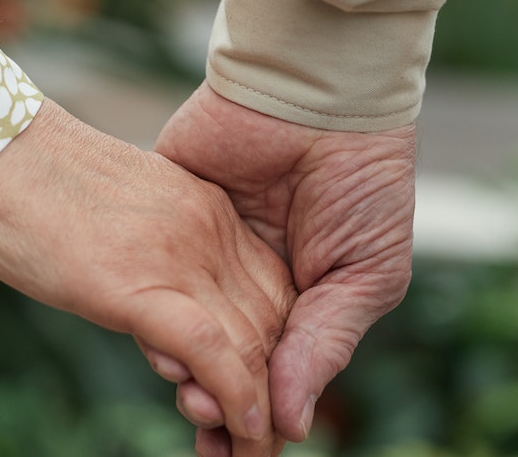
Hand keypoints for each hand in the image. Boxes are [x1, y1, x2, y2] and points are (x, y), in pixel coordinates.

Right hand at [0, 98, 295, 456]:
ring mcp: (175, 252)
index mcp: (205, 207)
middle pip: (271, 320)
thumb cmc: (41, 184)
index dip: (274, 348)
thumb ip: (158, 254)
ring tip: (250, 454)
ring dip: (258, 412)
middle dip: (273, 390)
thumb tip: (163, 308)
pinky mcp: (134, 282)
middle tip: (256, 441)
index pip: (271, 287)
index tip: (259, 394)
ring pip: (251, 342)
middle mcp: (206, 227)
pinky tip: (241, 430)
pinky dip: (234, 397)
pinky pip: (208, 348)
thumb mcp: (125, 216)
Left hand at [156, 83, 415, 443]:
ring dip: (178, 362)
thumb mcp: (367, 271)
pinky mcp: (167, 204)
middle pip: (216, 353)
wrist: (320, 95)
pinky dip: (152, 304)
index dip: (256, 413)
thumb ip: (325, 342)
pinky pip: (150, 266)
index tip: (242, 453)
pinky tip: (160, 339)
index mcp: (295, 295)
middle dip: (211, 401)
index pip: (268, 369)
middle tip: (205, 428)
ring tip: (189, 395)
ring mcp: (201, 241)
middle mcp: (243, 275)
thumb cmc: (362, 182)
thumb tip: (291, 423)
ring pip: (175, 318)